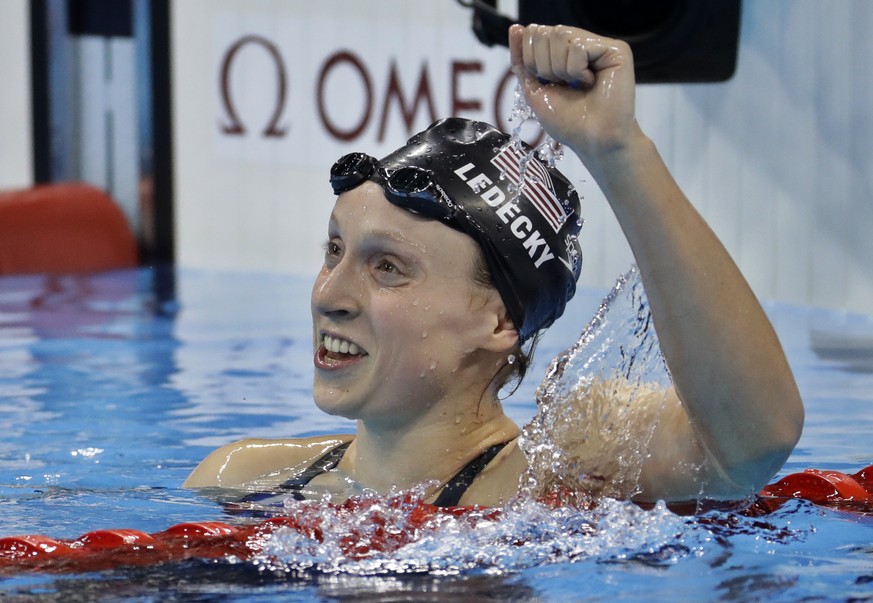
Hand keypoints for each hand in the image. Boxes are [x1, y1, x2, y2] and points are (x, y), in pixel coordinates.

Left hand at [509, 24, 638, 162]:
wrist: (593, 141)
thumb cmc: (568, 122)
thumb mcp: (534, 90)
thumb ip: (522, 60)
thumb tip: (516, 28)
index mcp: (563, 52)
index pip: (534, 34)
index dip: (530, 59)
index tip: (547, 83)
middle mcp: (582, 44)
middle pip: (544, 32)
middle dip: (543, 66)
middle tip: (564, 86)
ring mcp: (599, 45)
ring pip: (560, 35)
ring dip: (559, 69)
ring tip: (577, 86)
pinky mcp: (616, 50)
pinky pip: (578, 46)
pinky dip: (576, 70)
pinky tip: (591, 83)